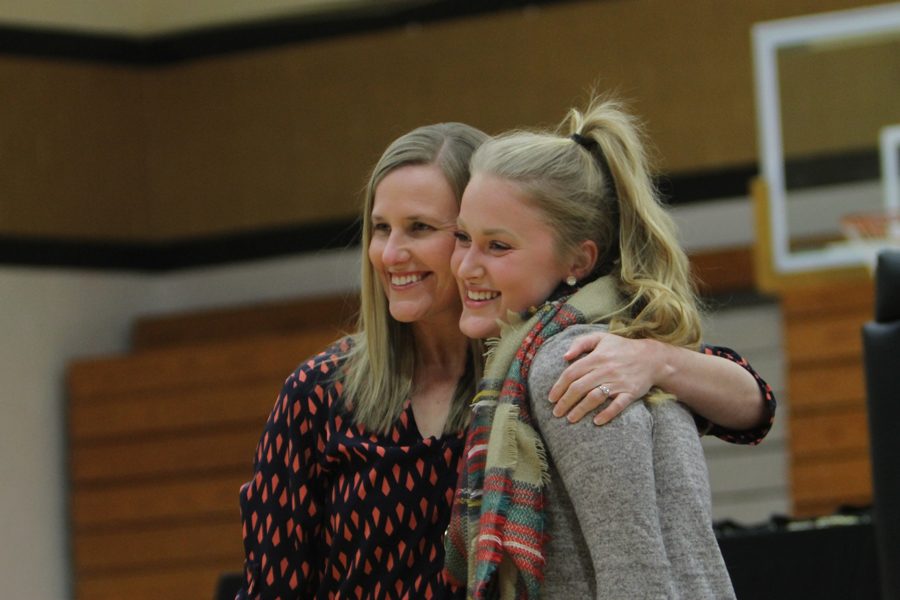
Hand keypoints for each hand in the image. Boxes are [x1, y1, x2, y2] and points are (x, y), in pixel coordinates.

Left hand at [548, 331, 663, 425]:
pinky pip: (617, 405)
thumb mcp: (601, 338)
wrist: (653, 357)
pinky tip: (596, 421)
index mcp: (596, 357)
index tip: (551, 399)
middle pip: (579, 388)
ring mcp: (618, 382)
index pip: (571, 373)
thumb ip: (581, 343)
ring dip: (580, 410)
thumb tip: (565, 356)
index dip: (559, 387)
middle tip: (556, 413)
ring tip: (570, 419)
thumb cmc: (622, 348)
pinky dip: (607, 414)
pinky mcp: (631, 393)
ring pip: (595, 397)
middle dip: (565, 402)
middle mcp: (605, 370)